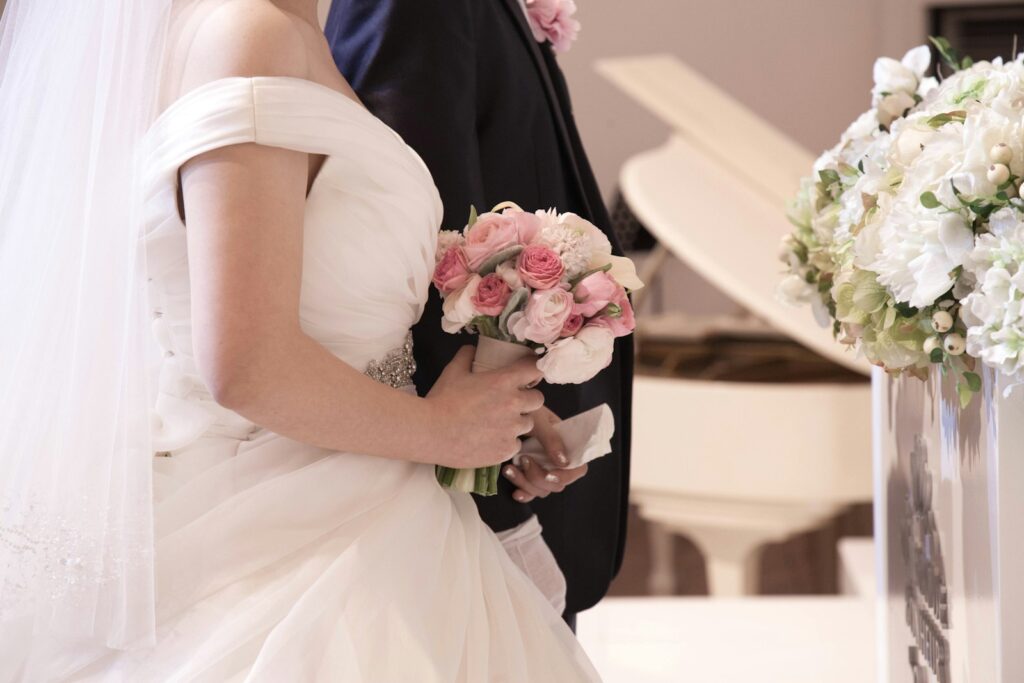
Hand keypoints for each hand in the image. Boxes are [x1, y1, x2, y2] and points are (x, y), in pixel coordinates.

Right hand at [426, 346, 543, 468]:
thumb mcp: (453, 371)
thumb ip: (467, 356)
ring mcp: (511, 429)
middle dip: (528, 399)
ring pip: (527, 424)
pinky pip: (515, 445)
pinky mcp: (505, 450)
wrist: (430, 433)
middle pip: (538, 399)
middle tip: (511, 403)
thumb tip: (473, 349)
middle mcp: (513, 404)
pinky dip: (506, 442)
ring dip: (517, 422)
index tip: (527, 373)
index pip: (535, 370)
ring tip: (498, 424)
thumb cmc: (440, 400)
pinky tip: (490, 440)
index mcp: (503, 381)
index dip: (532, 370)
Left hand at [502, 406, 588, 502]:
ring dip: (526, 484)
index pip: (578, 467)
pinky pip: (532, 492)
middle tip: (523, 460)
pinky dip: (525, 494)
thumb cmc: (524, 408)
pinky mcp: (529, 473)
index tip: (548, 474)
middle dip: (539, 478)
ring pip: (543, 489)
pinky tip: (515, 492)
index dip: (566, 476)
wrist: (503, 409)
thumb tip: (564, 462)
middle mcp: (557, 458)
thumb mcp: (538, 419)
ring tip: (509, 468)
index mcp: (566, 443)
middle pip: (558, 483)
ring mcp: (543, 467)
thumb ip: (551, 438)